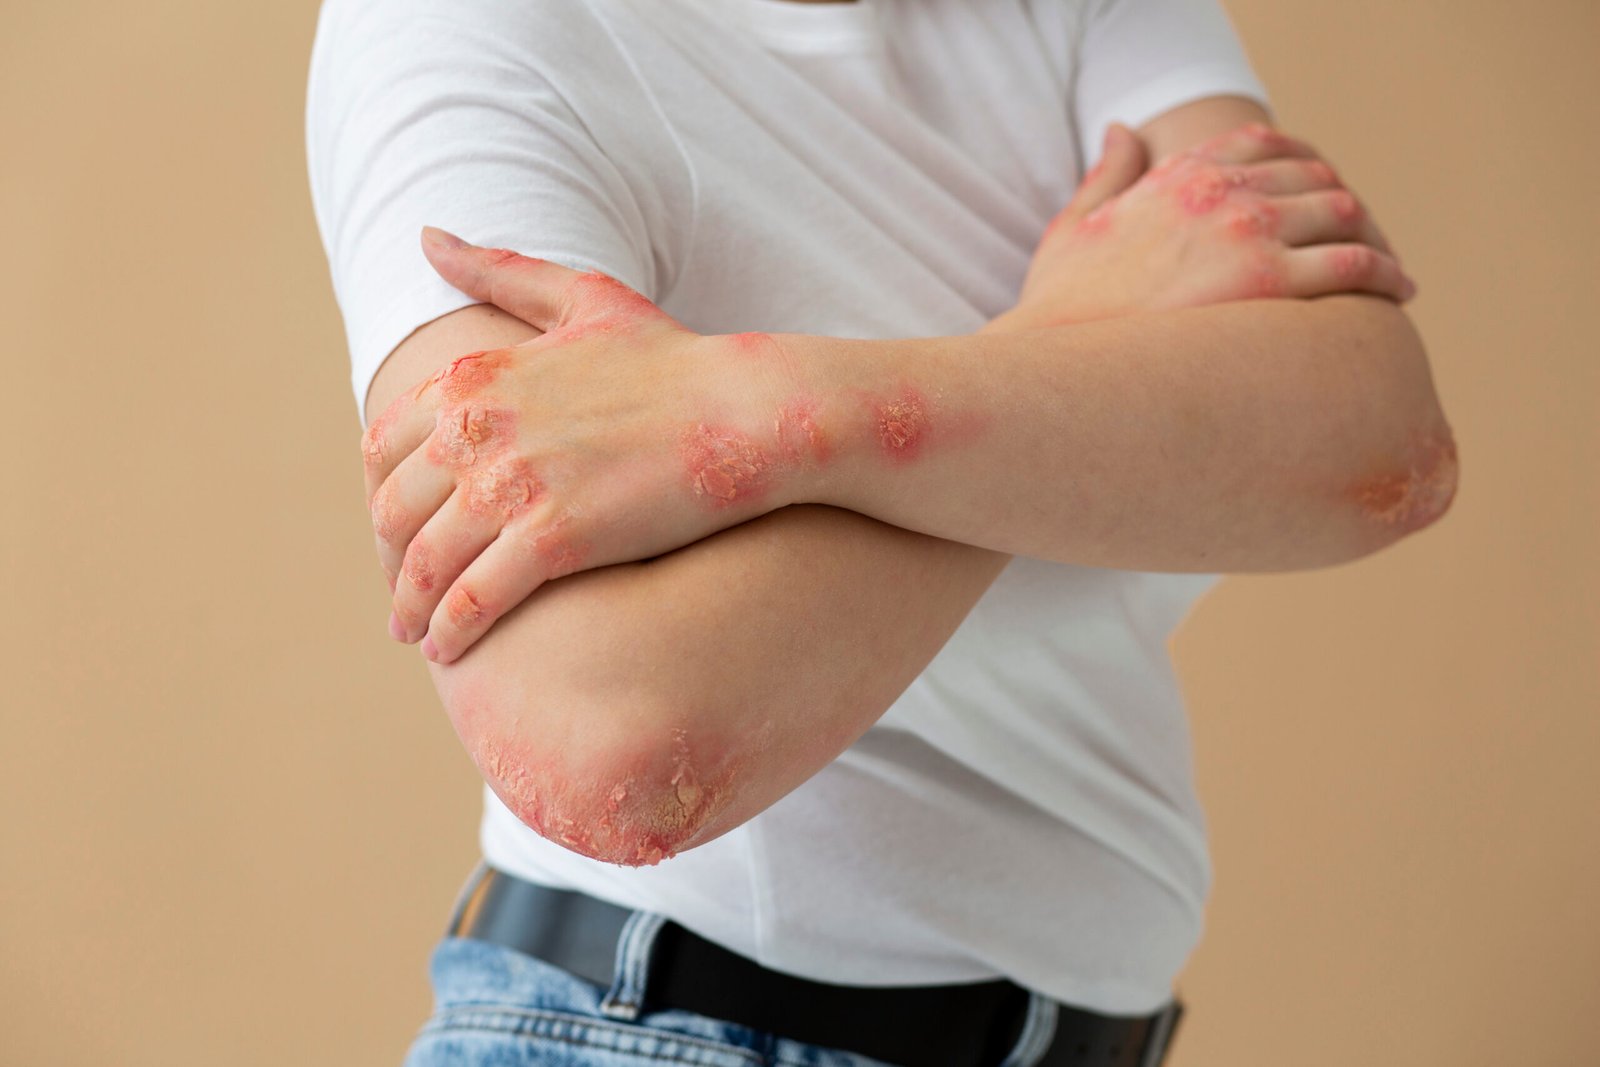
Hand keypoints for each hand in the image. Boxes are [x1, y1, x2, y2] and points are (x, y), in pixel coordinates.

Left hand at [363, 228, 810, 664]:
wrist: (747, 411)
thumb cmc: (674, 359)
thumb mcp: (582, 298)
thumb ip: (499, 270)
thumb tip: (427, 233)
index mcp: (474, 377)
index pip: (384, 450)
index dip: (384, 499)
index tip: (399, 532)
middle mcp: (477, 429)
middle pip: (394, 513)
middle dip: (390, 561)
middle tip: (401, 597)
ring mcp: (513, 485)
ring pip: (427, 564)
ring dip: (411, 609)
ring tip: (418, 636)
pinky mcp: (555, 539)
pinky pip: (475, 600)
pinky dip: (451, 631)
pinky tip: (450, 651)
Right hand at [995, 121, 1414, 329]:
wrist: (1054, 354)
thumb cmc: (1059, 306)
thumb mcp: (1074, 224)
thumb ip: (1107, 172)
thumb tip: (1123, 128)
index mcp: (1178, 176)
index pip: (1261, 144)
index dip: (1302, 165)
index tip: (1321, 195)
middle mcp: (1219, 192)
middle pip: (1314, 178)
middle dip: (1345, 208)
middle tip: (1365, 243)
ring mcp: (1246, 232)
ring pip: (1343, 215)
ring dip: (1375, 238)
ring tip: (1390, 272)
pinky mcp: (1267, 282)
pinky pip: (1352, 265)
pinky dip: (1384, 273)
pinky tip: (1396, 293)